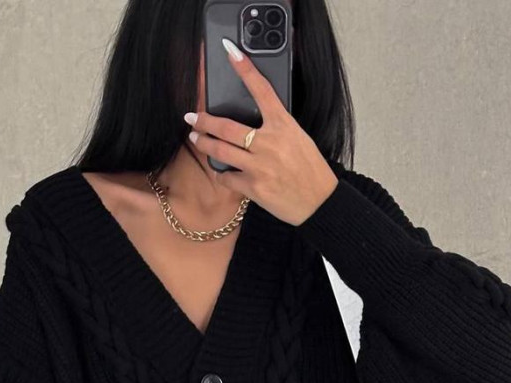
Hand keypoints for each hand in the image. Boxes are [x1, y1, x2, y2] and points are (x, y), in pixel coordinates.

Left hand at [184, 37, 338, 225]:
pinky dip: (221, 174)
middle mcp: (269, 143)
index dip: (245, 69)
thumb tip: (253, 125)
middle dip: (204, 120)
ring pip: (221, 151)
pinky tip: (219, 171)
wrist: (319, 202)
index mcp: (283, 126)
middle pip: (227, 126)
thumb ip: (276, 129)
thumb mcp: (298, 139)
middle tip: (191, 117)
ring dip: (204, 143)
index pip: (262, 91)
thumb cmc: (311, 171)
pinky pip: (227, 178)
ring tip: (196, 138)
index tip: (231, 52)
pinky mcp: (254, 187)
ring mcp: (259, 166)